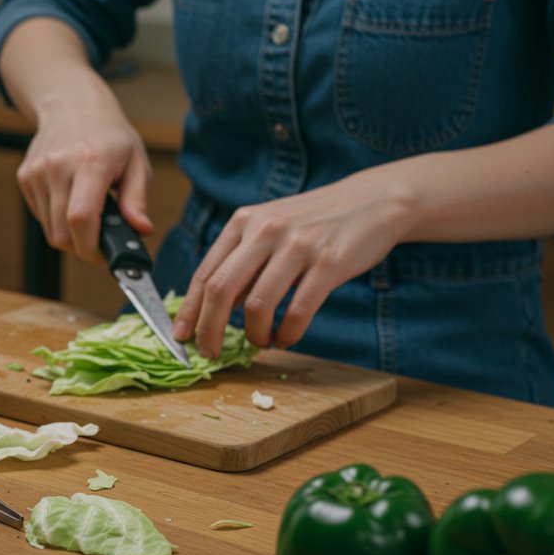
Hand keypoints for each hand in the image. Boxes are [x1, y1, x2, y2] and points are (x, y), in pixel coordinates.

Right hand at [17, 100, 153, 262]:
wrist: (72, 105)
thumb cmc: (109, 136)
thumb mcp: (137, 162)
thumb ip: (138, 200)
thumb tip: (142, 230)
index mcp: (91, 161)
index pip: (80, 218)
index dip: (89, 247)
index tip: (103, 254)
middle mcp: (58, 166)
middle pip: (61, 232)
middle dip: (82, 247)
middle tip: (100, 241)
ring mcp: (37, 171)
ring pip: (49, 230)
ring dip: (69, 235)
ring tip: (88, 218)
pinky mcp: (25, 177)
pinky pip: (40, 216)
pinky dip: (56, 220)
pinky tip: (70, 201)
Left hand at [172, 171, 410, 355]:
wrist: (372, 202)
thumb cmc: (313, 223)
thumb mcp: (269, 228)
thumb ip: (242, 261)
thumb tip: (210, 308)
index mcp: (243, 222)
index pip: (205, 273)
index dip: (189, 310)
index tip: (181, 336)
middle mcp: (265, 230)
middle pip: (220, 289)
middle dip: (209, 329)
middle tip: (210, 352)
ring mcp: (297, 245)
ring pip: (257, 304)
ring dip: (254, 334)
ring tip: (261, 342)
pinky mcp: (329, 263)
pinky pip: (298, 311)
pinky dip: (288, 333)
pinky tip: (287, 337)